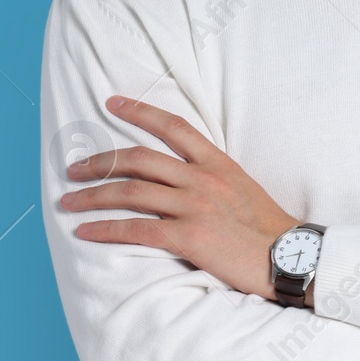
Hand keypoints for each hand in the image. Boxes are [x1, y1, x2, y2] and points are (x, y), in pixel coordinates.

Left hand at [59, 95, 299, 301]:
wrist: (291, 257)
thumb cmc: (268, 230)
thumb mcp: (244, 189)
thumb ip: (213, 179)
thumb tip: (181, 180)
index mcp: (218, 164)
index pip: (174, 127)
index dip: (140, 111)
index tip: (112, 103)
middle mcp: (203, 179)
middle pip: (139, 160)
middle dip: (100, 161)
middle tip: (74, 168)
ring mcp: (195, 206)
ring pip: (130, 192)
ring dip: (92, 195)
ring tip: (69, 200)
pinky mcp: (189, 236)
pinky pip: (136, 229)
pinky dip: (105, 230)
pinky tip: (85, 232)